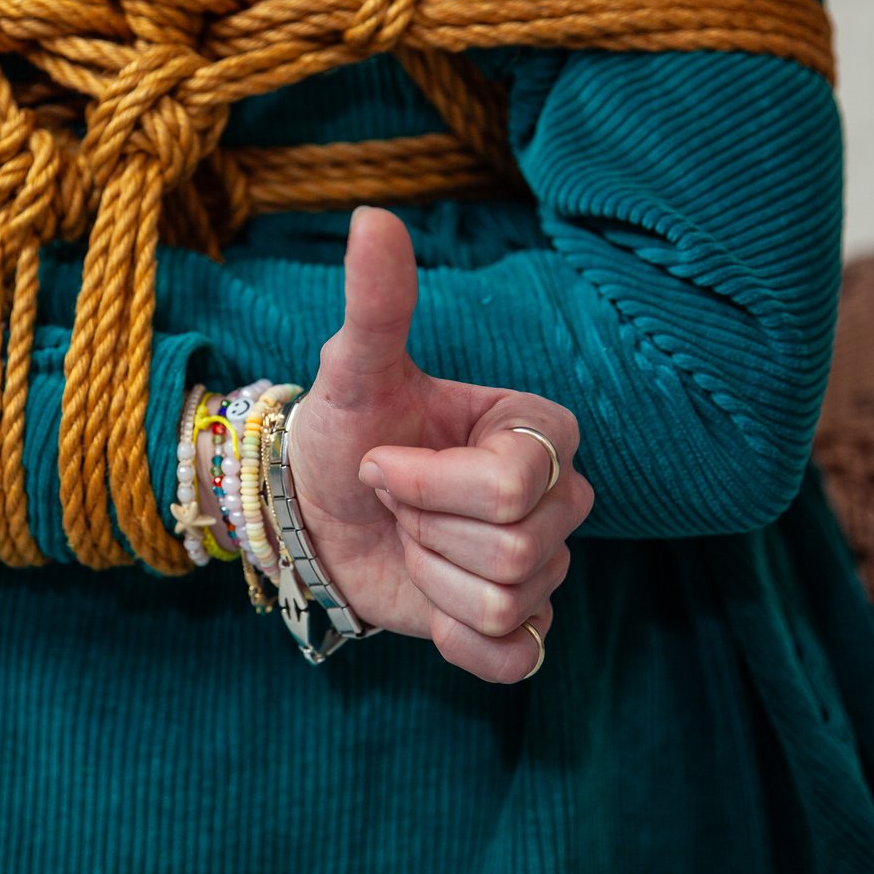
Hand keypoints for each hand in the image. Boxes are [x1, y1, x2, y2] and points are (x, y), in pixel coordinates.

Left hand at [282, 207, 594, 682]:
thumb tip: (373, 216)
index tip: (383, 462)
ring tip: (408, 542)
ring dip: (431, 578)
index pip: (511, 485)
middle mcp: (559, 494)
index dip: (426, 485)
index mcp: (538, 428)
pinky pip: (516, 658)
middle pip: (519, 547)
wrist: (315, 516)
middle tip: (394, 504)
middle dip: (425, 530)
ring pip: (508, 601)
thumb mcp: (353, 371)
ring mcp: (546, 563)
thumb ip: (377, 302)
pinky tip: (431, 603)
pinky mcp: (522, 624)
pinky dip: (459, 639)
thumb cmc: (341, 434)